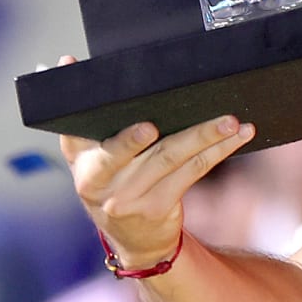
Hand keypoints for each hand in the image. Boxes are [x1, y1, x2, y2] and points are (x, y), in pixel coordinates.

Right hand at [58, 55, 256, 269]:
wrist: (136, 240)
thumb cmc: (113, 182)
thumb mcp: (91, 155)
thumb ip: (81, 116)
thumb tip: (63, 62)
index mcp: (81, 162)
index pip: (78, 139)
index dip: (95, 128)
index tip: (138, 125)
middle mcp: (100, 183)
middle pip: (132, 150)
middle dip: (151, 135)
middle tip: (166, 123)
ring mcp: (130, 198)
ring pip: (172, 158)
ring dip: (205, 136)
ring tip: (231, 120)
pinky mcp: (160, 206)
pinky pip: (193, 171)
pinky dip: (218, 150)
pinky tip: (238, 135)